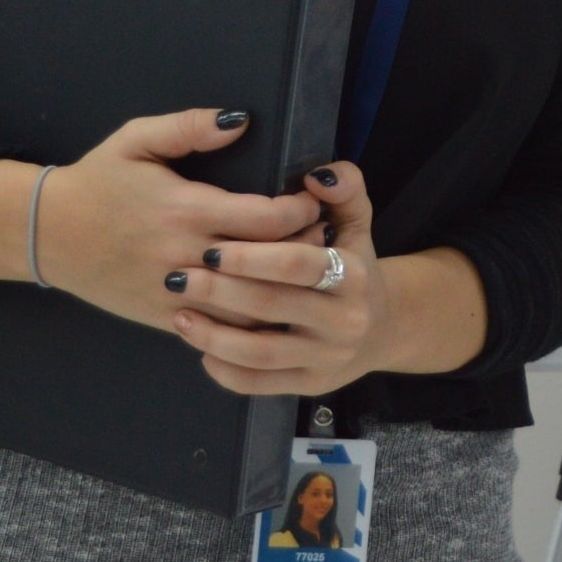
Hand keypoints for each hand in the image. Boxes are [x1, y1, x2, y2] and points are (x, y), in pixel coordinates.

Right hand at [23, 109, 323, 329]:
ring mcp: (177, 292)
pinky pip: (220, 330)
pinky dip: (250, 322)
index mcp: (188, 209)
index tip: (313, 202)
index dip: (302, 212)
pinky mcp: (167, 316)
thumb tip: (241, 121)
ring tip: (305, 275)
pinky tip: (271, 306)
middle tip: (322, 238)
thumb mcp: (137, 139)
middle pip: (269, 264)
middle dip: (305, 251)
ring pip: (250, 307)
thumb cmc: (97, 182)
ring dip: (284, 292)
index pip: (268, 219)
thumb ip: (190, 127)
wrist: (45, 233)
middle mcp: (187, 255)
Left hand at [167, 160, 388, 396]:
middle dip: (220, 292)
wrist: (382, 329)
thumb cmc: (354, 266)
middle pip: (273, 306)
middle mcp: (346, 319)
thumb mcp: (356, 223)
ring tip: (180, 314)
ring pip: (261, 352)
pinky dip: (225, 370)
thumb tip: (316, 176)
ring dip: (213, 335)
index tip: (211, 249)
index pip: (298, 264)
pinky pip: (259, 383)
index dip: (252, 257)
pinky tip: (201, 350)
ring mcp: (328, 357)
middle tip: (179, 278)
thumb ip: (343, 190)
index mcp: (355, 274)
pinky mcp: (311, 386)